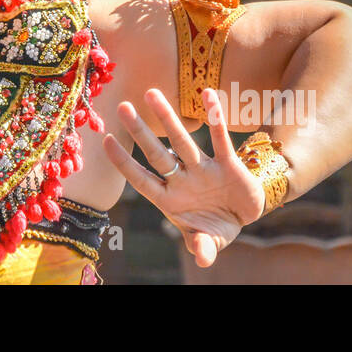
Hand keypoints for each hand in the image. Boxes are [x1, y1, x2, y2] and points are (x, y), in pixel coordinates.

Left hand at [102, 87, 264, 267]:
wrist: (246, 216)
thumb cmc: (216, 228)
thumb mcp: (209, 242)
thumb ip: (203, 247)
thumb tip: (202, 258)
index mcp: (170, 199)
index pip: (141, 178)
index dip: (124, 162)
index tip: (105, 140)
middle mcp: (182, 180)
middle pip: (157, 154)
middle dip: (139, 133)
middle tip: (122, 106)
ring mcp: (203, 169)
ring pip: (182, 141)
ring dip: (168, 118)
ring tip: (152, 93)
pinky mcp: (227, 163)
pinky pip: (220, 138)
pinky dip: (215, 116)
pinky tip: (207, 95)